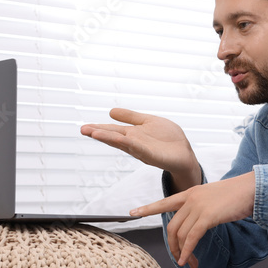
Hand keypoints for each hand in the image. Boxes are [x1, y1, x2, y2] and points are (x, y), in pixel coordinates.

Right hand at [80, 108, 200, 190]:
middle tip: (83, 130)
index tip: (84, 128)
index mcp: (132, 134)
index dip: (99, 128)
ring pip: (123, 143)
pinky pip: (140, 149)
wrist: (184, 153)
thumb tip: (111, 111)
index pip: (112, 130)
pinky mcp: (153, 155)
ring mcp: (142, 150)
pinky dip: (131, 144)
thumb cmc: (168, 139)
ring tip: (95, 133)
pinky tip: (121, 139)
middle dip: (99, 133)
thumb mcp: (147, 121)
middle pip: (113, 137)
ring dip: (109, 138)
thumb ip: (131, 117)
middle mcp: (134, 143)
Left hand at [131, 171, 255, 267]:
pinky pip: (192, 238)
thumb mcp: (214, 198)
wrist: (253, 189)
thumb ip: (202, 207)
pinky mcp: (208, 217)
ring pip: (181, 234)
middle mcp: (191, 199)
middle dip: (173, 245)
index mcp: (191, 193)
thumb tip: (197, 223)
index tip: (133, 212)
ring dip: (182, 252)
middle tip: (178, 258)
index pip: (165, 202)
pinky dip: (187, 251)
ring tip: (188, 263)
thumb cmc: (238, 195)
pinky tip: (188, 260)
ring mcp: (198, 207)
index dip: (148, 208)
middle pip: (172, 226)